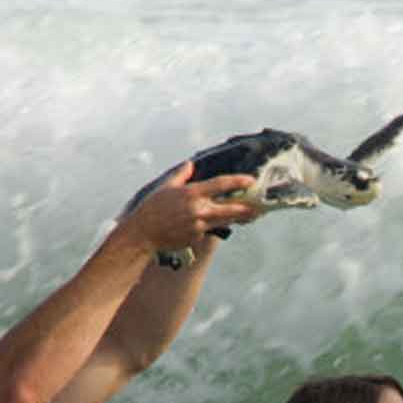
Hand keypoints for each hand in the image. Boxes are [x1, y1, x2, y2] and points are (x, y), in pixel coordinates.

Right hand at [121, 161, 258, 250]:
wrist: (143, 233)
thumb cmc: (152, 208)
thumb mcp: (166, 187)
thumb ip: (181, 175)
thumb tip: (190, 165)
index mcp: (192, 193)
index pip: (220, 185)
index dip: (237, 182)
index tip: (250, 180)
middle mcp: (198, 209)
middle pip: (230, 208)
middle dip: (247, 208)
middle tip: (260, 207)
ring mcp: (198, 225)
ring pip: (224, 221)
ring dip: (237, 218)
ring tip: (250, 216)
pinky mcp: (196, 237)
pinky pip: (207, 231)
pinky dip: (210, 227)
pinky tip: (208, 225)